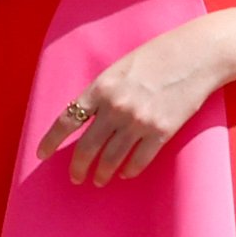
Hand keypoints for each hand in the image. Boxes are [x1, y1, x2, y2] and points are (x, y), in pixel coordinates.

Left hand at [35, 18, 227, 187]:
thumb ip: (102, 92)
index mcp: (101, 87)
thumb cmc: (156, 56)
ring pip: (111, 158)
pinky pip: (139, 160)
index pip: (67, 120)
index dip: (50, 140)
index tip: (40, 154)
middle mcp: (116, 107)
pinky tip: (125, 174)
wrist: (195, 56)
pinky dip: (129, 170)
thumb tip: (88, 117)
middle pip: (87, 147)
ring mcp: (138, 121)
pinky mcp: (161, 132)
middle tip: (76, 177)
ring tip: (99, 180)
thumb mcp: (119, 68)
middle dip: (78, 167)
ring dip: (103, 173)